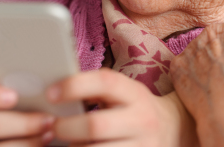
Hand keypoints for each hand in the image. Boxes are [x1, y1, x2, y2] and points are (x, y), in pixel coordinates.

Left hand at [48, 68, 190, 146]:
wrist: (172, 130)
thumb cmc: (134, 108)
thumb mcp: (123, 92)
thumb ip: (96, 89)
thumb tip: (54, 90)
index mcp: (135, 94)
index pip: (105, 83)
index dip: (74, 86)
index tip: (51, 94)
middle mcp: (142, 121)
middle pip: (95, 125)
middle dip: (66, 127)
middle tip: (54, 126)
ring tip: (67, 143)